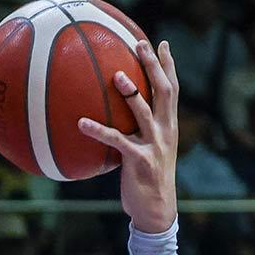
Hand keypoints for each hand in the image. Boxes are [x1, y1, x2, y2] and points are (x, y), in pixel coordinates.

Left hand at [75, 39, 178, 233]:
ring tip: (115, 75)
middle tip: (140, 44)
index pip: (172, 90)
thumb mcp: (150, 151)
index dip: (168, 66)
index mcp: (170, 126)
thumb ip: (141, 131)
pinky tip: (81, 123)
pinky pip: (116, 140)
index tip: (162, 43)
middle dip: (153, 66)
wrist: (157, 210)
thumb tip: (118, 115)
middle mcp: (166, 131)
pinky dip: (98, 130)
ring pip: (143, 111)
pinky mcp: (139, 160)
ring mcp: (154, 145)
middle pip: (163, 91)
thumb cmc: (148, 180)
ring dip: (130, 92)